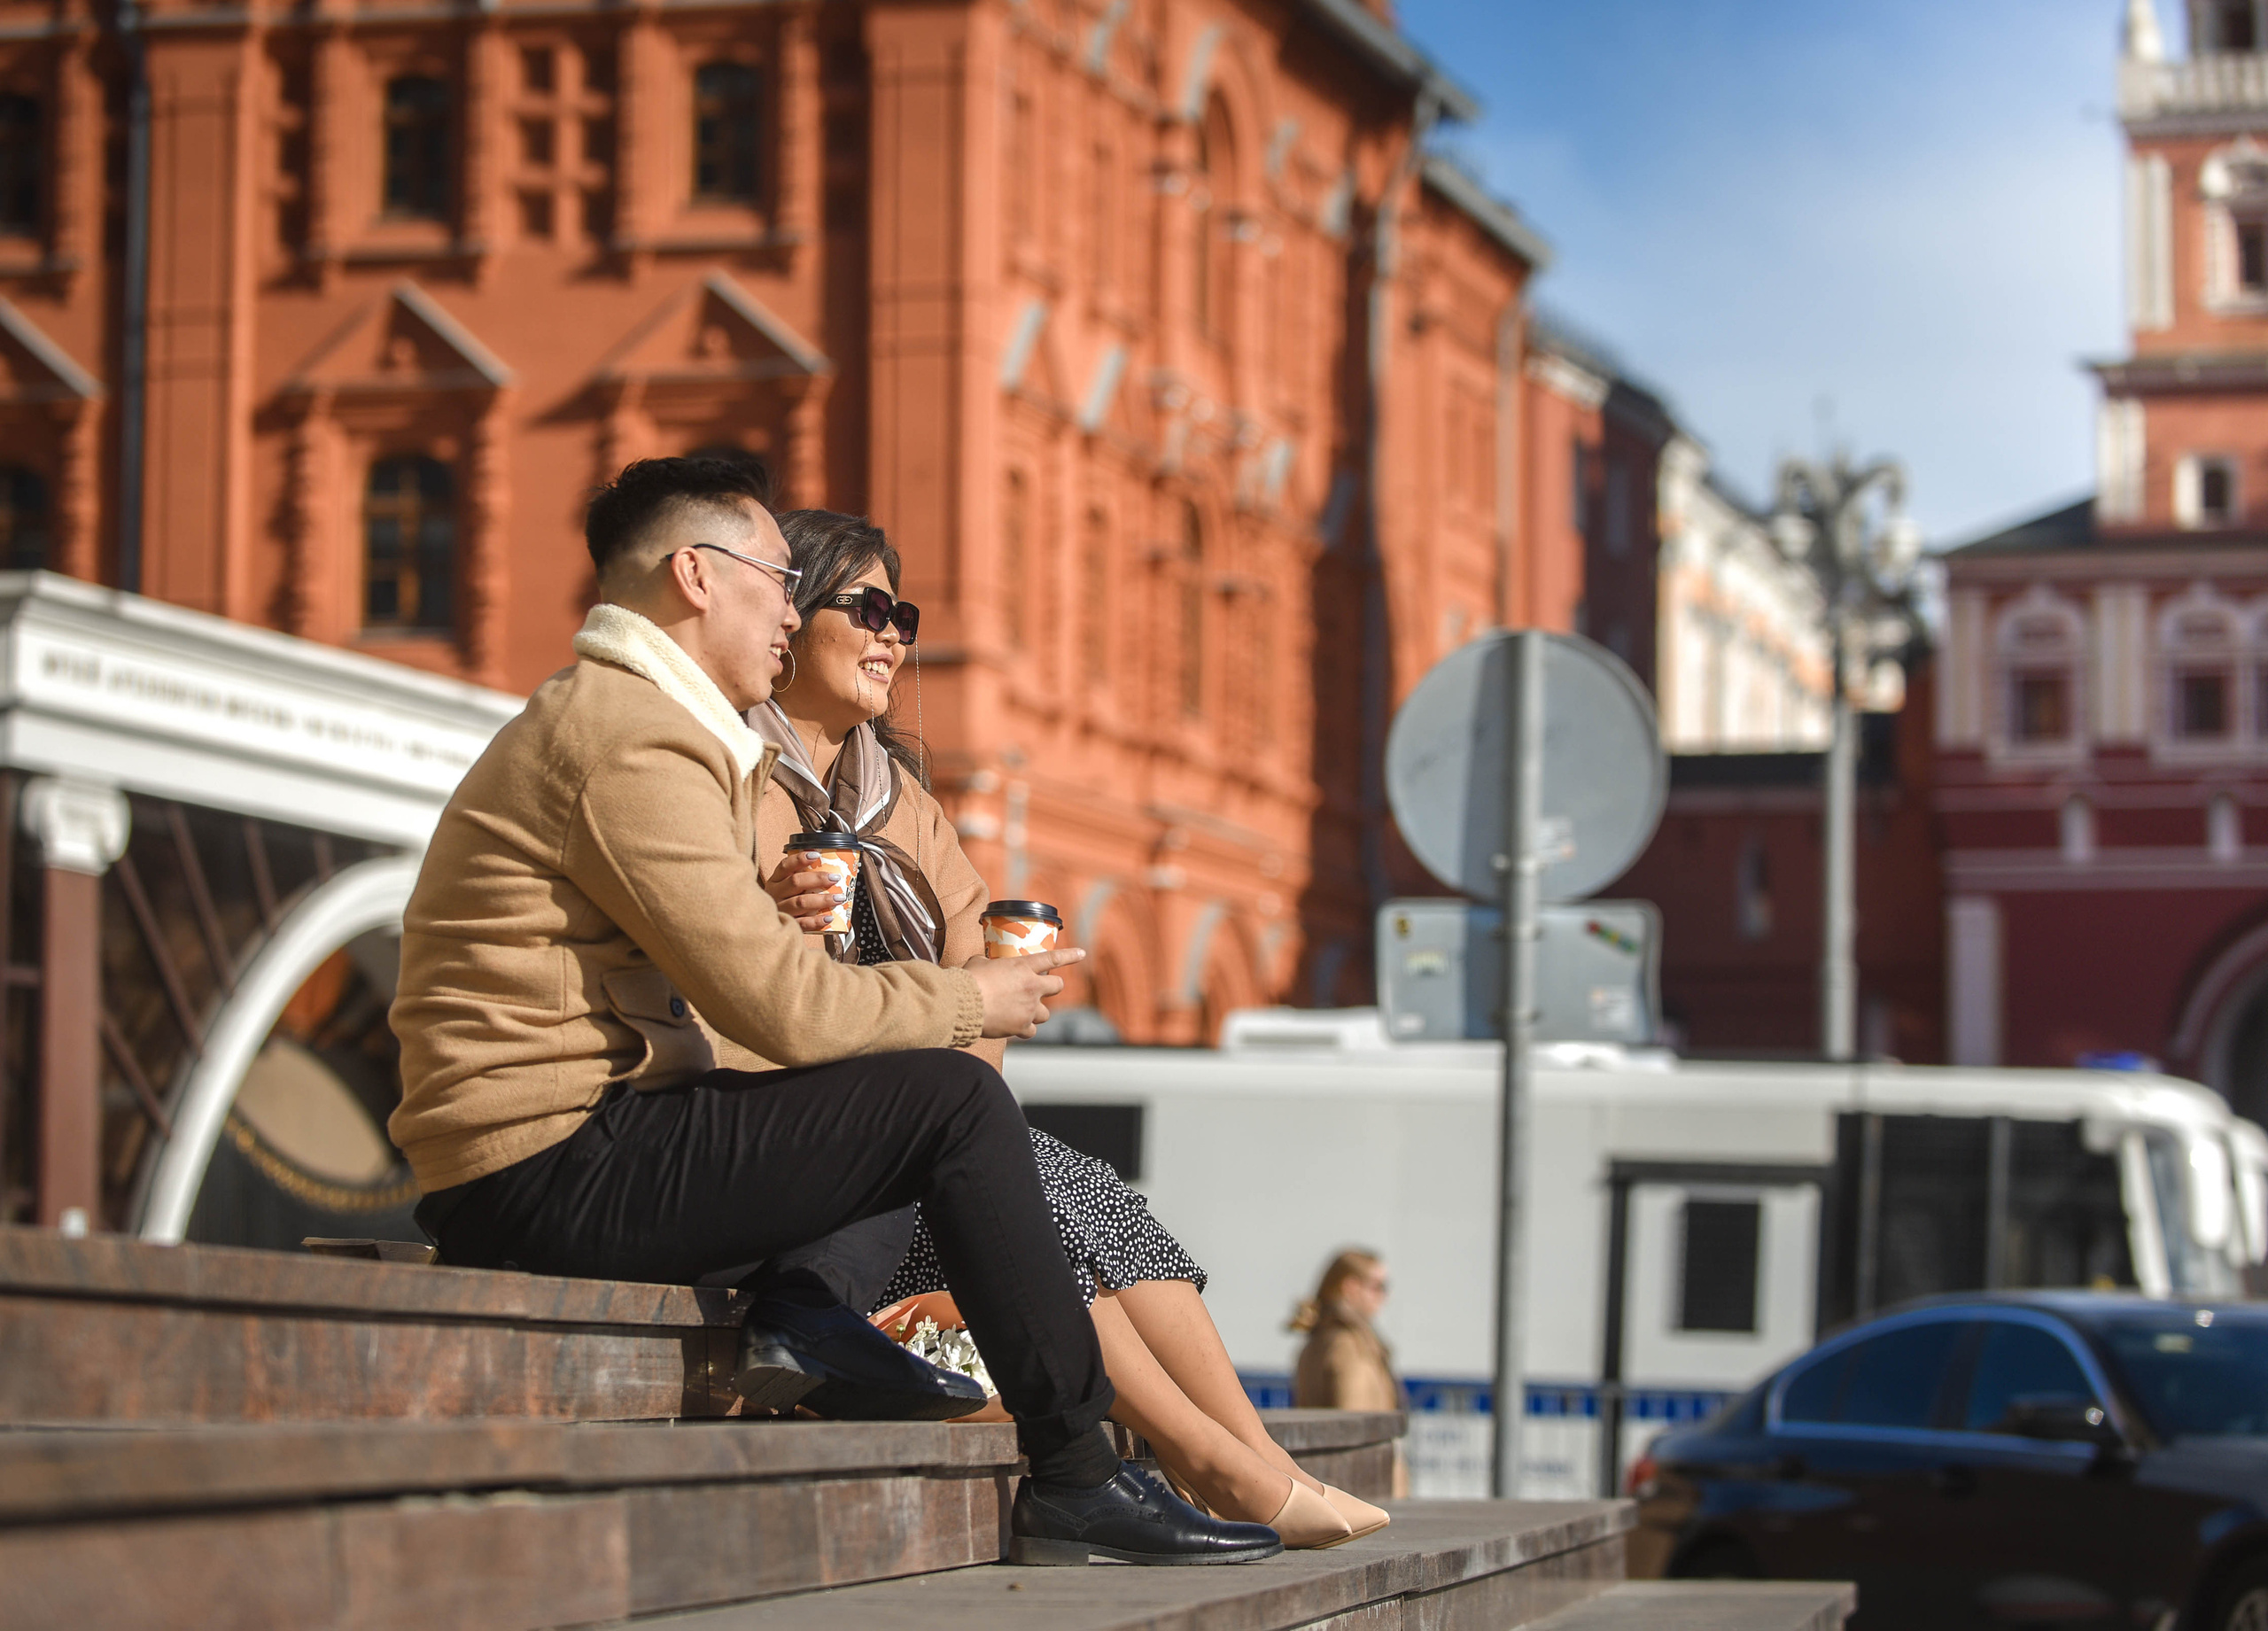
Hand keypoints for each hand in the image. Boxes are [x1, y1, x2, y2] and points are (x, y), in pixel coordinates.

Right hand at [764, 851, 843, 931]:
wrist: (767, 926)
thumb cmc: (784, 902)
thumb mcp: (785, 887)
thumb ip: (801, 878)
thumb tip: (829, 867)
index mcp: (775, 881)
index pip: (785, 866)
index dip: (800, 859)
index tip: (816, 854)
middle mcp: (775, 894)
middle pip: (795, 882)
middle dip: (817, 879)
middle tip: (835, 878)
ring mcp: (780, 910)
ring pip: (801, 902)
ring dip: (822, 900)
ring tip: (838, 898)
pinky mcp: (787, 925)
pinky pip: (803, 923)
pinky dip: (817, 921)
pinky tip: (829, 917)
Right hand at [965, 946, 1084, 1038]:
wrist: (963, 1004)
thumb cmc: (968, 981)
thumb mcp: (979, 963)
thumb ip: (988, 964)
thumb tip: (984, 965)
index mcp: (1022, 966)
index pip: (1052, 958)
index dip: (1070, 955)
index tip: (1082, 954)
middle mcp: (1031, 986)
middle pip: (1057, 987)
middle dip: (1053, 988)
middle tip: (1041, 991)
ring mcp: (1029, 1008)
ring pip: (1046, 1013)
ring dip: (1037, 1012)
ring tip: (1022, 1012)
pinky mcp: (1021, 1026)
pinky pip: (1031, 1031)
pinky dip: (1024, 1030)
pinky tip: (1013, 1027)